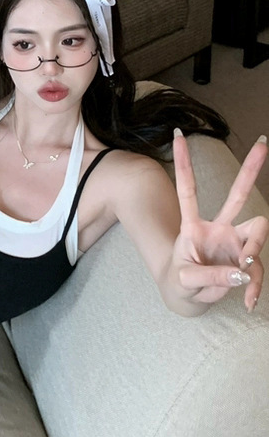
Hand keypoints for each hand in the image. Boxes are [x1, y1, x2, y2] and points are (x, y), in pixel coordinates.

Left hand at [172, 130, 267, 310]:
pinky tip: (247, 302)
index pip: (187, 190)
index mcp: (193, 227)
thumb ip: (209, 276)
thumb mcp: (184, 282)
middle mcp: (218, 228)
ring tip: (244, 269)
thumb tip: (241, 272)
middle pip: (237, 195)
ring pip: (257, 231)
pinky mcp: (245, 260)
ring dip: (255, 248)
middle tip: (263, 142)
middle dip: (251, 169)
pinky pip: (258, 270)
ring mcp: (234, 242)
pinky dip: (254, 287)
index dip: (183, 164)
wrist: (187, 299)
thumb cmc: (179, 283)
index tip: (176, 134)